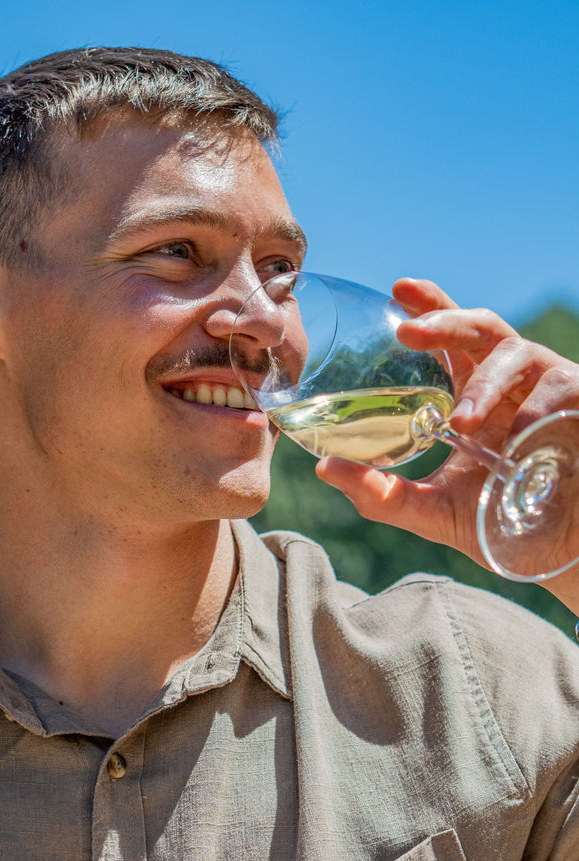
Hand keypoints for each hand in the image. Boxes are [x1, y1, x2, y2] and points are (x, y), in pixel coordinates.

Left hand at [315, 278, 578, 605]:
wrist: (559, 551)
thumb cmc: (500, 523)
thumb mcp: (434, 512)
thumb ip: (381, 494)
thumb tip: (323, 468)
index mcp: (474, 393)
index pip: (449, 339)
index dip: (429, 307)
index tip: (398, 291)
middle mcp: (511, 380)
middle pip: (480, 327)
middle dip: (444, 321)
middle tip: (408, 332)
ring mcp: (549, 387)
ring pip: (516, 353)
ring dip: (483, 385)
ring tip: (461, 422)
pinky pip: (559, 387)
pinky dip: (536, 409)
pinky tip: (521, 438)